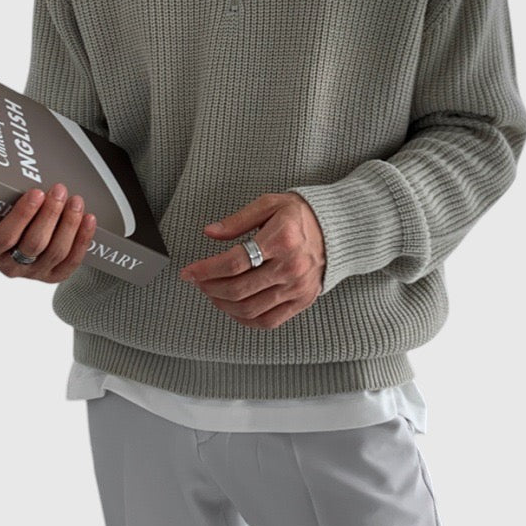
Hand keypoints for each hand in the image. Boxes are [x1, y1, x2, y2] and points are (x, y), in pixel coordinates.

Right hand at [0, 182, 96, 281]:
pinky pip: (72, 262)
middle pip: (34, 244)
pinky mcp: (53, 276)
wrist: (18, 232)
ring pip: (56, 252)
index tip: (37, 192)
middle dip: (50, 215)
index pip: (6, 237)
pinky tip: (89, 220)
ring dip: (69, 225)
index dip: (23, 216)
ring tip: (76, 200)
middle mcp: (9, 266)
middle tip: (60, 190)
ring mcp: (33, 273)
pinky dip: (83, 241)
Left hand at [179, 192, 325, 328]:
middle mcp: (291, 267)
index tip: (189, 272)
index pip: (235, 262)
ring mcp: (297, 288)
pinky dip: (244, 319)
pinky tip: (231, 307)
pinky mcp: (301, 302)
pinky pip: (267, 322)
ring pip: (249, 309)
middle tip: (197, 281)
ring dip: (222, 304)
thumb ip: (238, 220)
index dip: (206, 270)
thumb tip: (211, 233)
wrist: (336, 230)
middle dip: (210, 287)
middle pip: (239, 289)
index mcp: (282, 240)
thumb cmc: (299, 215)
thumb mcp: (269, 204)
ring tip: (211, 292)